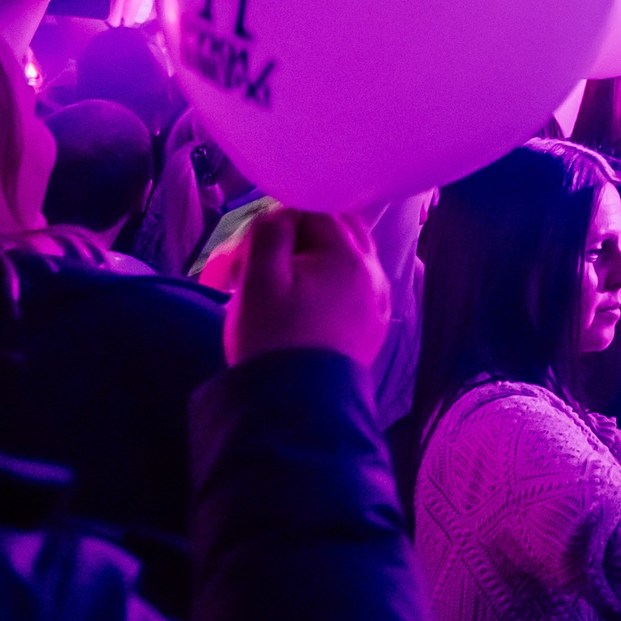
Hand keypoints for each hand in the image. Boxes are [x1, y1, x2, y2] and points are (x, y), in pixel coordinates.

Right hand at [225, 209, 391, 367]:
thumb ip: (270, 234)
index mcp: (350, 256)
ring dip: (307, 263)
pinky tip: (296, 309)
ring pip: (343, 260)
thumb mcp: (259, 280)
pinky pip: (349, 289)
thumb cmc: (273, 339)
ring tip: (270, 291)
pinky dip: (324, 287)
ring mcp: (377, 302)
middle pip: (336, 231)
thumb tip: (282, 214)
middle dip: (295, 240)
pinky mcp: (371, 327)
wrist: (296, 408)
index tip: (244, 257)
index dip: (275, 226)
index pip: (314, 212)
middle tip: (255, 268)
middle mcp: (374, 274)